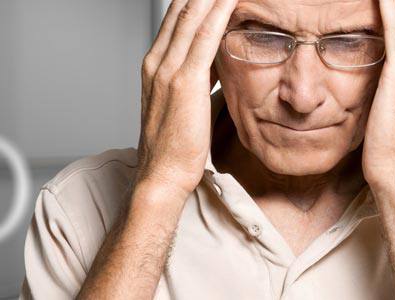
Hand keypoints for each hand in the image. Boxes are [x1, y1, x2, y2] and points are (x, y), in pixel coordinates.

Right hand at [136, 0, 237, 195]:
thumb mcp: (185, 104)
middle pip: (181, 9)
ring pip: (192, 16)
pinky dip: (219, 13)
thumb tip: (217, 67)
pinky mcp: (184, 81)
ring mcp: (168, 69)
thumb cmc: (175, 146)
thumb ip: (197, 79)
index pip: (176, 17)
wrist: (161, 175)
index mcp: (154, 64)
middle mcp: (157, 61)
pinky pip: (205, 37)